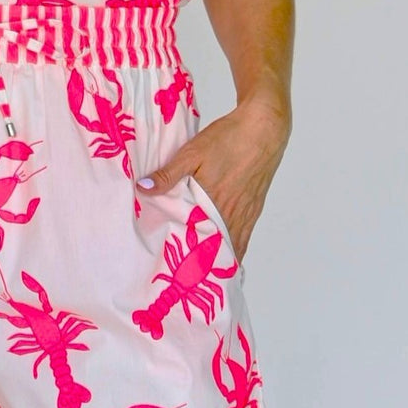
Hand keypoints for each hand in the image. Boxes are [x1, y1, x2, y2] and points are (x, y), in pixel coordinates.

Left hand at [136, 96, 291, 263]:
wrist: (264, 128)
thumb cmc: (229, 139)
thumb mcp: (192, 152)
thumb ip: (169, 174)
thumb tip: (143, 189)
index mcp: (214, 203)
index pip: (199, 241)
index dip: (189, 259)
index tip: (177, 275)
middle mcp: (233, 213)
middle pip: (217, 248)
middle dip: (203, 265)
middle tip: (188, 280)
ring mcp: (247, 211)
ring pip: (233, 245)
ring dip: (220, 259)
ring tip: (206, 274)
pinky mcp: (255, 206)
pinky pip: (244, 235)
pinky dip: (235, 247)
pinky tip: (228, 252)